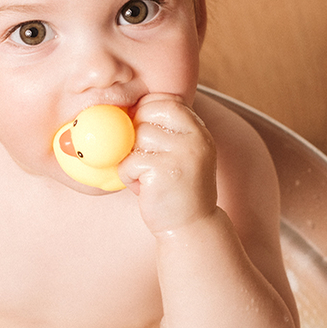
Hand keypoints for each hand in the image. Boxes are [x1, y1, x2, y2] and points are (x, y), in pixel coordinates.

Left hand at [119, 94, 218, 235]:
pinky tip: (143, 188)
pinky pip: (129, 161)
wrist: (192, 227)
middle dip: (135, 132)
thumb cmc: (177, 189)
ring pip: (135, 137)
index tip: (142, 131)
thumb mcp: (181, 152)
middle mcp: (195, 137)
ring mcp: (182, 153)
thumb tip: (128, 108)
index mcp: (198, 129)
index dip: (146, 111)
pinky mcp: (164, 171)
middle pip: (146, 113)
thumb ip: (165, 130)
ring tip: (145, 176)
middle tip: (143, 156)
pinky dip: (128, 176)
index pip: (165, 100)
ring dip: (131, 158)